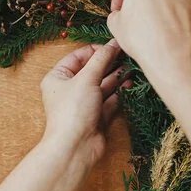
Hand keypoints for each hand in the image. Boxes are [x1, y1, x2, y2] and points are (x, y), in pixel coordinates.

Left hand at [40, 40, 132, 166]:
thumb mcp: (86, 78)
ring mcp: (83, 104)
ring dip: (117, 76)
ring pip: (102, 85)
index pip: (77, 57)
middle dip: (109, 63)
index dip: (96, 50)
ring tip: (133, 67)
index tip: (114, 45)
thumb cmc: (73, 111)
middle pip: (92, 70)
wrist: (75, 147)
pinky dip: (119, 92)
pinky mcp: (96, 117)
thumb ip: (101, 59)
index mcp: (58, 78)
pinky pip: (109, 100)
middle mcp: (69, 90)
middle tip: (127, 54)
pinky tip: (130, 83)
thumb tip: (113, 43)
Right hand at [107, 0, 190, 94]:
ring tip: (153, 25)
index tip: (117, 11)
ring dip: (158, 6)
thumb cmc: (142, 40)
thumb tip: (119, 15)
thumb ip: (115, 14)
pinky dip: (173, 15)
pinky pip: (180, 6)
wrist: (172, 57)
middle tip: (135, 15)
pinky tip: (167, 30)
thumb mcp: (115, 27)